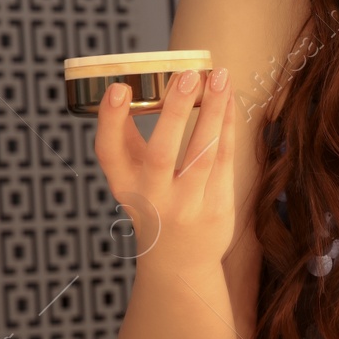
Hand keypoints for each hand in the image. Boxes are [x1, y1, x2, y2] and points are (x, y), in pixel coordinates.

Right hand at [93, 68, 237, 273]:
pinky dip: (228, 125)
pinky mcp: (217, 207)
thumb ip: (128, 139)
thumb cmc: (153, 205)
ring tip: (220, 76)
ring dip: (214, 111)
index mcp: (124, 188)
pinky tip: (229, 98)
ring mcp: (187, 206)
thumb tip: (129, 87)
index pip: (108, 153)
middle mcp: (152, 199)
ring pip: (203, 153)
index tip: (118, 87)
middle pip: (161, 153)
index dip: (110, 120)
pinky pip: (225, 158)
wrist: (178, 263)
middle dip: (176, 113)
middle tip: (188, 76)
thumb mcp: (131, 178)